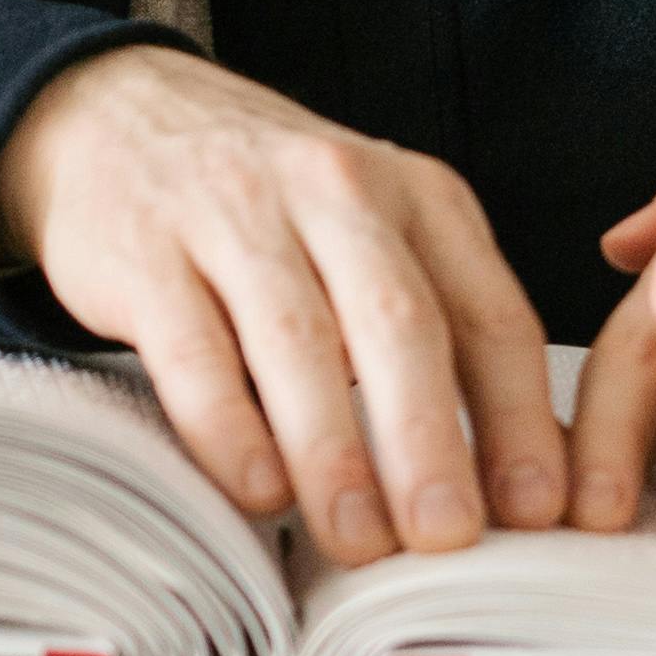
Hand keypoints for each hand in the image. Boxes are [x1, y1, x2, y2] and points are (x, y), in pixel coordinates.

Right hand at [0, 47, 570, 564]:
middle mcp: (336, 190)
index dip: (520, 418)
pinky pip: (195, 351)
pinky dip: (229, 428)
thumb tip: (501, 480)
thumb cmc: (269, 205)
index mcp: (417, 194)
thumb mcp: (371, 232)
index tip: (539, 509)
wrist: (117, 115)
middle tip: (448, 536)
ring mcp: (235, 214)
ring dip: (334, 452)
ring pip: (299, 340)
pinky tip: (258, 489)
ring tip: (359, 540)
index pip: (490, 313)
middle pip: (400, 323)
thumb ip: (434, 326)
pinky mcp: (145, 252)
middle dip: (430, 439)